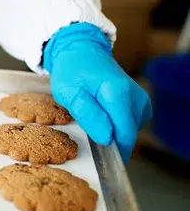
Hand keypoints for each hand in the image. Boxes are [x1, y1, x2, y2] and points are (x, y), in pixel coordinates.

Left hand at [44, 22, 151, 160]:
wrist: (81, 50)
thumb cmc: (72, 71)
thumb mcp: (69, 93)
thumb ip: (89, 115)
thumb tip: (107, 138)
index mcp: (118, 93)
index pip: (125, 134)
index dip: (113, 150)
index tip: (99, 159)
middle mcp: (136, 97)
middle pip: (128, 134)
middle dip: (110, 142)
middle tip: (86, 132)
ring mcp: (141, 100)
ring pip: (129, 131)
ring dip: (112, 133)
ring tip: (92, 119)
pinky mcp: (140, 103)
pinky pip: (130, 124)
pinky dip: (116, 126)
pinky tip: (102, 117)